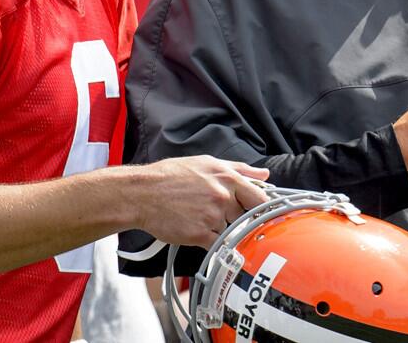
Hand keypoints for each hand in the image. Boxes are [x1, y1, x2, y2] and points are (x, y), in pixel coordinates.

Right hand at [135, 155, 268, 247]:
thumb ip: (240, 169)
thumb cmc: (171, 176)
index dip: (261, 207)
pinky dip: (210, 243)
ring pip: (229, 230)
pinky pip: (217, 245)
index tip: (259, 213)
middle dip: (233, 216)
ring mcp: (212, 217)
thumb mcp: (207, 163)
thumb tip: (264, 175)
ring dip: (218, 228)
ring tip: (197, 216)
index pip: (260, 198)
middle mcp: (223, 196)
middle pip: (244, 216)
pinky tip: (196, 231)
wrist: (142, 194)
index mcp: (227, 177)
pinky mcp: (200, 235)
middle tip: (213, 210)